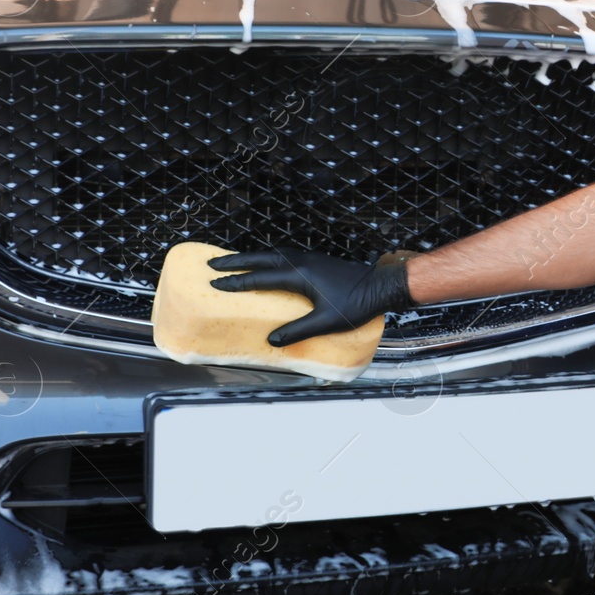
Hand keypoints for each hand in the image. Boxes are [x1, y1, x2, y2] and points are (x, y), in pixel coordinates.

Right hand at [207, 248, 414, 346]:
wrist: (380, 286)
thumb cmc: (356, 305)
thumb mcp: (326, 323)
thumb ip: (297, 331)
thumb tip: (271, 340)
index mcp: (300, 275)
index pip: (260, 277)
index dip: (237, 282)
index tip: (215, 283)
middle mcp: (301, 262)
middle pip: (262, 258)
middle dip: (236, 261)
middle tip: (213, 264)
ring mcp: (310, 259)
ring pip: (273, 254)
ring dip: (252, 258)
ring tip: (235, 263)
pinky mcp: (317, 261)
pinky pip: (284, 255)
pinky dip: (269, 258)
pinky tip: (268, 266)